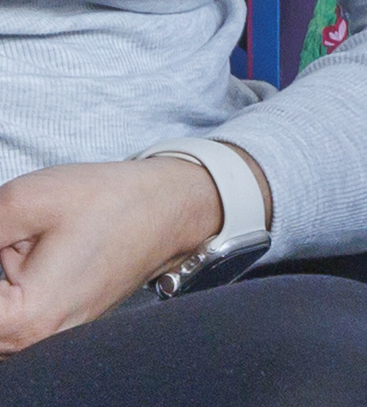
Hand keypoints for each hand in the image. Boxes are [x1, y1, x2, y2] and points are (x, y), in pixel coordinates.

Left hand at [0, 159, 222, 352]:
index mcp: (22, 319)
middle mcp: (33, 343)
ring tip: (20, 243)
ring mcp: (44, 341)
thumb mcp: (24, 200)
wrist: (171, 208)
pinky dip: (6, 296)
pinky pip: (7, 323)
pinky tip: (19, 254)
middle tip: (9, 239)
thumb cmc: (109, 202)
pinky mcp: (51, 328)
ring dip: (0, 274)